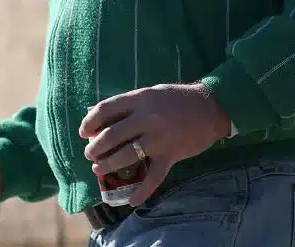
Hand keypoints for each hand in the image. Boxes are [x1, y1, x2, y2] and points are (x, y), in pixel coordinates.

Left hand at [79, 83, 231, 205]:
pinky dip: (142, 191)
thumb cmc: (177, 98)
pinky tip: (131, 200)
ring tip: (98, 169)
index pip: (105, 109)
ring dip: (108, 165)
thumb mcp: (150, 93)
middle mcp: (147, 118)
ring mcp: (159, 138)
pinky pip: (153, 177)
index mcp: (140, 99)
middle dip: (95, 148)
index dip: (89, 121)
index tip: (83, 132)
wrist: (210, 108)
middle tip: (90, 154)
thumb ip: (126, 105)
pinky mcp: (171, 155)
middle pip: (111, 135)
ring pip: (126, 156)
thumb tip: (97, 115)